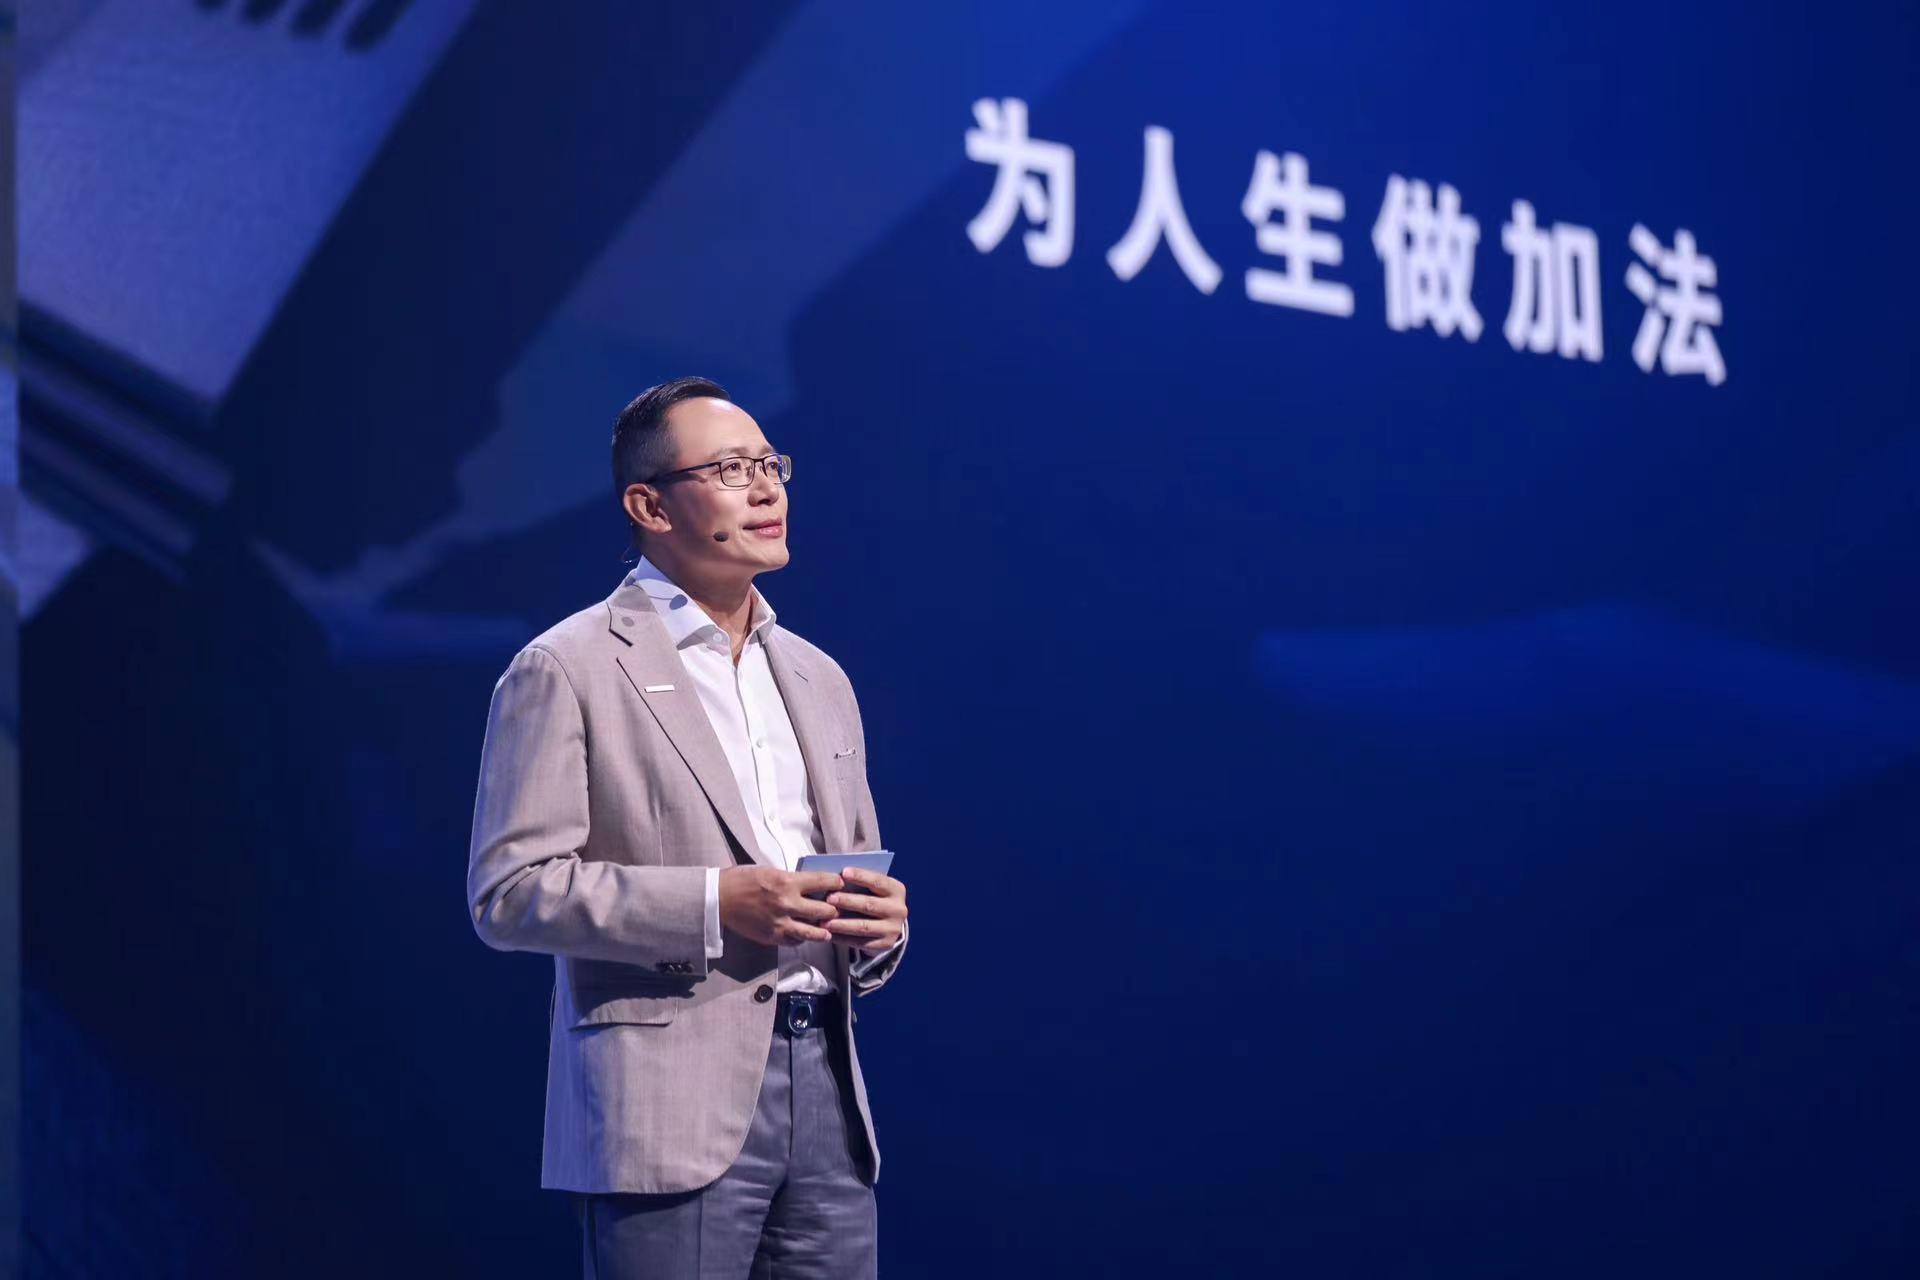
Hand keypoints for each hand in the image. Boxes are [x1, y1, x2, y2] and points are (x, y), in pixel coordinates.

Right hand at [718, 866, 842, 945]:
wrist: (720, 898)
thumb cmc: (743, 879)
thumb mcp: (770, 871)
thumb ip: (792, 879)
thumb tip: (812, 883)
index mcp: (787, 882)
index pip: (823, 882)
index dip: (836, 882)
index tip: (840, 883)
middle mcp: (788, 904)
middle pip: (825, 910)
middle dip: (835, 908)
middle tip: (838, 908)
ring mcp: (781, 924)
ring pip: (815, 932)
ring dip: (825, 930)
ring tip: (828, 927)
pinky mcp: (773, 937)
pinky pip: (796, 941)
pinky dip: (803, 938)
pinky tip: (805, 933)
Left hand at [822, 867, 907, 954]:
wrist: (889, 924)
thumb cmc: (874, 898)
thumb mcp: (874, 888)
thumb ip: (860, 884)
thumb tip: (834, 879)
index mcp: (896, 890)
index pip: (877, 881)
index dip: (860, 876)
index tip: (843, 872)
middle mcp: (898, 909)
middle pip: (869, 904)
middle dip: (847, 901)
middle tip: (829, 898)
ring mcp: (893, 929)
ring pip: (863, 926)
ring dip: (842, 924)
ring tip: (824, 922)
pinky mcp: (885, 944)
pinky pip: (861, 942)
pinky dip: (843, 939)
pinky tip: (829, 934)